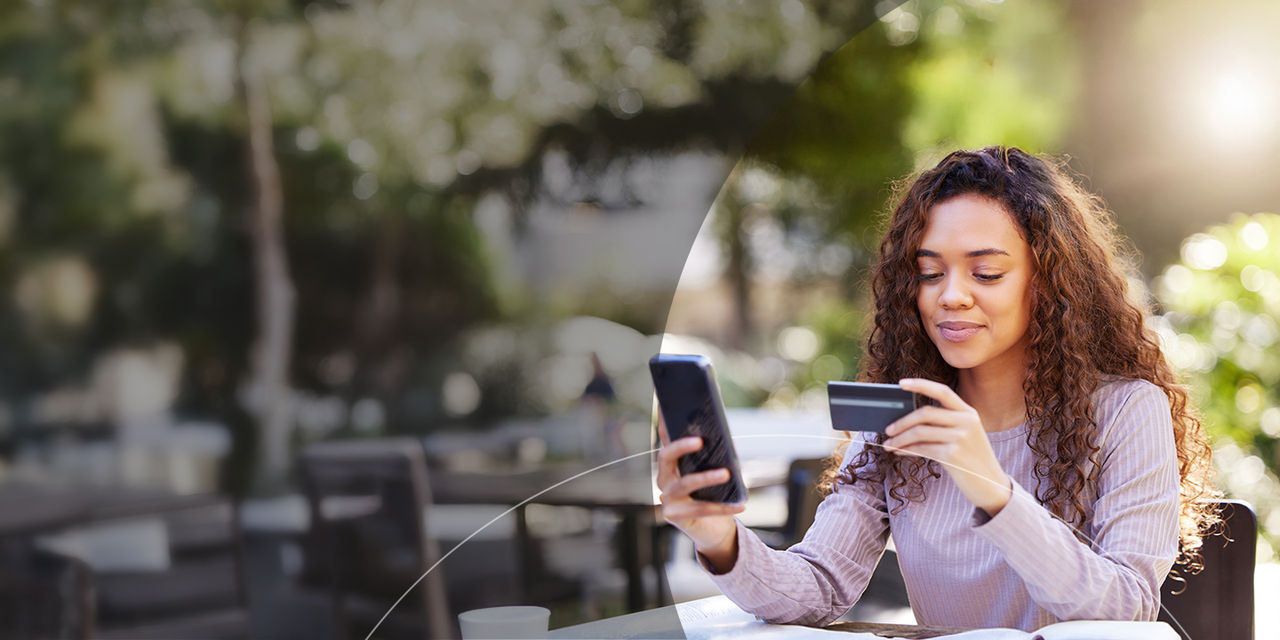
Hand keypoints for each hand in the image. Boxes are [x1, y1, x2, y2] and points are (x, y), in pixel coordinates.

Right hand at [655, 408, 744, 569]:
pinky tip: (741, 504)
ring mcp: (668, 499)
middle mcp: (664, 480)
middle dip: (681, 447)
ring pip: (685, 483)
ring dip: (706, 477)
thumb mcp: (712, 472)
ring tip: (726, 473)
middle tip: (700, 440)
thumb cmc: (714, 496)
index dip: (665, 423)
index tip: (668, 407)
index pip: (666, 439)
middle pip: (666, 457)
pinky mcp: (676, 517)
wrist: (713, 531)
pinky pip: (702, 509)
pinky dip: (724, 508)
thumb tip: (720, 433)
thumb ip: (712, 456)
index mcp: (671, 465)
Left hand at [882, 378, 1012, 515]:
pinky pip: (921, 448)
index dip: (920, 385)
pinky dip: (905, 450)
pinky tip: (898, 452)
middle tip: (888, 429)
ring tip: (888, 444)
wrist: (991, 485)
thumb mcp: (966, 435)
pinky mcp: (952, 455)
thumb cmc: (972, 460)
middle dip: (902, 422)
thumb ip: (945, 424)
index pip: (942, 391)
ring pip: (919, 431)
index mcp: (969, 413)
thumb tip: (906, 420)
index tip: (901, 384)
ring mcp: (960, 438)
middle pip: (925, 413)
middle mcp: (966, 422)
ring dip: (899, 439)